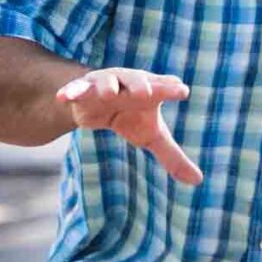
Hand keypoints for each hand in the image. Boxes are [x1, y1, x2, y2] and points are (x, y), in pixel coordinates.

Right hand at [55, 67, 203, 187]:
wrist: (96, 102)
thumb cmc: (131, 115)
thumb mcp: (151, 136)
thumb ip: (172, 156)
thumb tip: (198, 181)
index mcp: (149, 90)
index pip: (164, 87)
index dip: (172, 89)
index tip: (182, 90)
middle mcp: (128, 83)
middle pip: (136, 80)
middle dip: (140, 85)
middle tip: (146, 92)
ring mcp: (104, 84)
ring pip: (106, 82)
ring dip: (107, 86)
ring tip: (110, 93)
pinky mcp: (82, 91)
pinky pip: (75, 90)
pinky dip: (70, 92)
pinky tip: (63, 97)